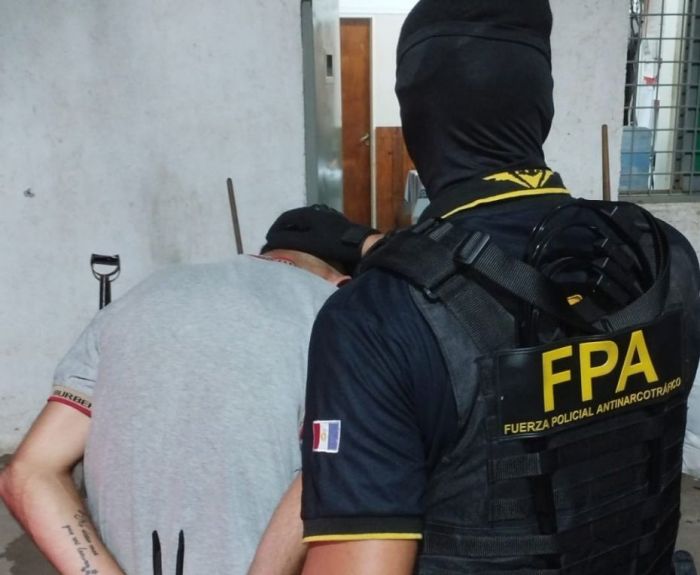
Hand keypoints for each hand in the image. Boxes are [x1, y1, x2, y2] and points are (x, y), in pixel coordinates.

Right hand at [263, 205, 378, 270]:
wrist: (361, 245)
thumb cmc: (333, 243)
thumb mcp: (308, 243)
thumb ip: (288, 240)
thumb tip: (270, 240)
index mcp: (307, 213)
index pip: (284, 219)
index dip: (274, 230)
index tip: (269, 241)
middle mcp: (315, 212)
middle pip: (293, 221)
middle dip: (283, 232)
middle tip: (277, 244)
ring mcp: (326, 217)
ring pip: (304, 225)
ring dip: (294, 234)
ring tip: (289, 246)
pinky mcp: (334, 225)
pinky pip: (313, 229)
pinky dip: (305, 236)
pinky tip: (307, 246)